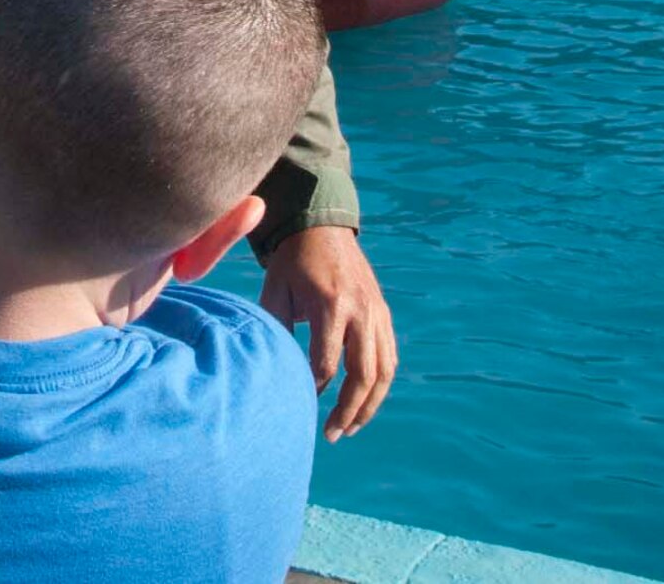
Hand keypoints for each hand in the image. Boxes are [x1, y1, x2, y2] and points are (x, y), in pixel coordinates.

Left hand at [259, 226, 395, 442]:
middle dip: (348, 410)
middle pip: (362, 374)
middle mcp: (360, 310)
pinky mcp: (383, 312)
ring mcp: (376, 311)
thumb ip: (276, 331)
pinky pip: (389, 356)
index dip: (313, 389)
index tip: (299, 401)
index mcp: (330, 304)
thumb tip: (278, 375)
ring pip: (383, 370)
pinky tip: (363, 402)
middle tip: (332, 435)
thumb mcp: (274, 292)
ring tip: (351, 427)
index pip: (326, 363)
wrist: (321, 227)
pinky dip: (379, 384)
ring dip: (370, 404)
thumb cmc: (291, 263)